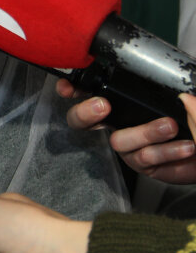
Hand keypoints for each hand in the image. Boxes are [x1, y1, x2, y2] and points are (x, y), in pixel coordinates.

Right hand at [58, 79, 195, 182]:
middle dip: (85, 112)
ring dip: (145, 132)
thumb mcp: (190, 102)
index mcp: (125, 99)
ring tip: (170, 126)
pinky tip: (186, 147)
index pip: (90, 89)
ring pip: (118, 140)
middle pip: (81, 120)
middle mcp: (120, 122)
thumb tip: (182, 96)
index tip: (68, 87)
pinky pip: (142, 159)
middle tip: (103, 106)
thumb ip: (188, 98)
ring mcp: (130, 145)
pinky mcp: (143, 165)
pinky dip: (165, 152)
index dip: (72, 88)